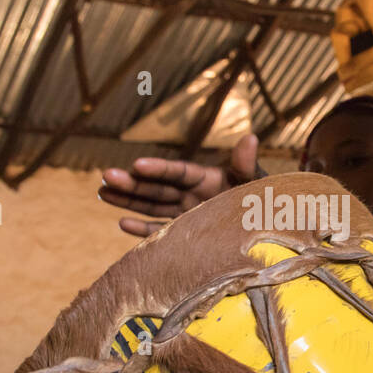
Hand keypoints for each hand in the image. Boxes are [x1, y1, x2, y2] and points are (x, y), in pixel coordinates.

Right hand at [98, 134, 258, 237]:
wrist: (269, 227)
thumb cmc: (263, 201)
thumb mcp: (255, 183)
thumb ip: (246, 164)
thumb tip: (251, 137)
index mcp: (204, 179)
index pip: (176, 173)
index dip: (158, 169)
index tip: (137, 165)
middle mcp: (190, 195)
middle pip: (156, 188)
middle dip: (131, 183)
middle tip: (105, 176)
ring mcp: (185, 215)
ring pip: (151, 207)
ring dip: (127, 200)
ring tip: (102, 191)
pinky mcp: (185, 235)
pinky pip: (160, 232)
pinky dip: (142, 229)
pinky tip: (122, 222)